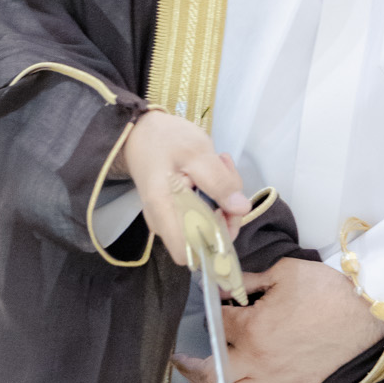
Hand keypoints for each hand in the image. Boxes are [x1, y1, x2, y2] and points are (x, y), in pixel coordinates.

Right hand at [121, 109, 249, 264]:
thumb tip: (242, 209)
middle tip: (226, 173)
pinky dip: (216, 192)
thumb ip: (219, 181)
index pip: (189, 252)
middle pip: (206, 236)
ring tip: (219, 162)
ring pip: (209, 221)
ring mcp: (171, 216)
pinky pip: (204, 210)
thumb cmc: (164, 139)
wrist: (142, 129)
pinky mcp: (178, 208)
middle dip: (226, 208)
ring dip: (224, 195)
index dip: (215, 240)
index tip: (226, 211)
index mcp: (164, 211)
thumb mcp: (196, 152)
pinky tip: (214, 168)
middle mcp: (165, 222)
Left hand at [174, 257, 383, 382]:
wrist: (363, 312)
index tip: (211, 306)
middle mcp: (258, 360)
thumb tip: (226, 286)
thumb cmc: (325, 289)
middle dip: (189, 368)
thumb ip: (248, 281)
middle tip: (178, 362)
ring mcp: (274, 381)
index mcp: (252, 328)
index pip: (218, 324)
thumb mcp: (283, 273)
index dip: (211, 313)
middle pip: (210, 371)